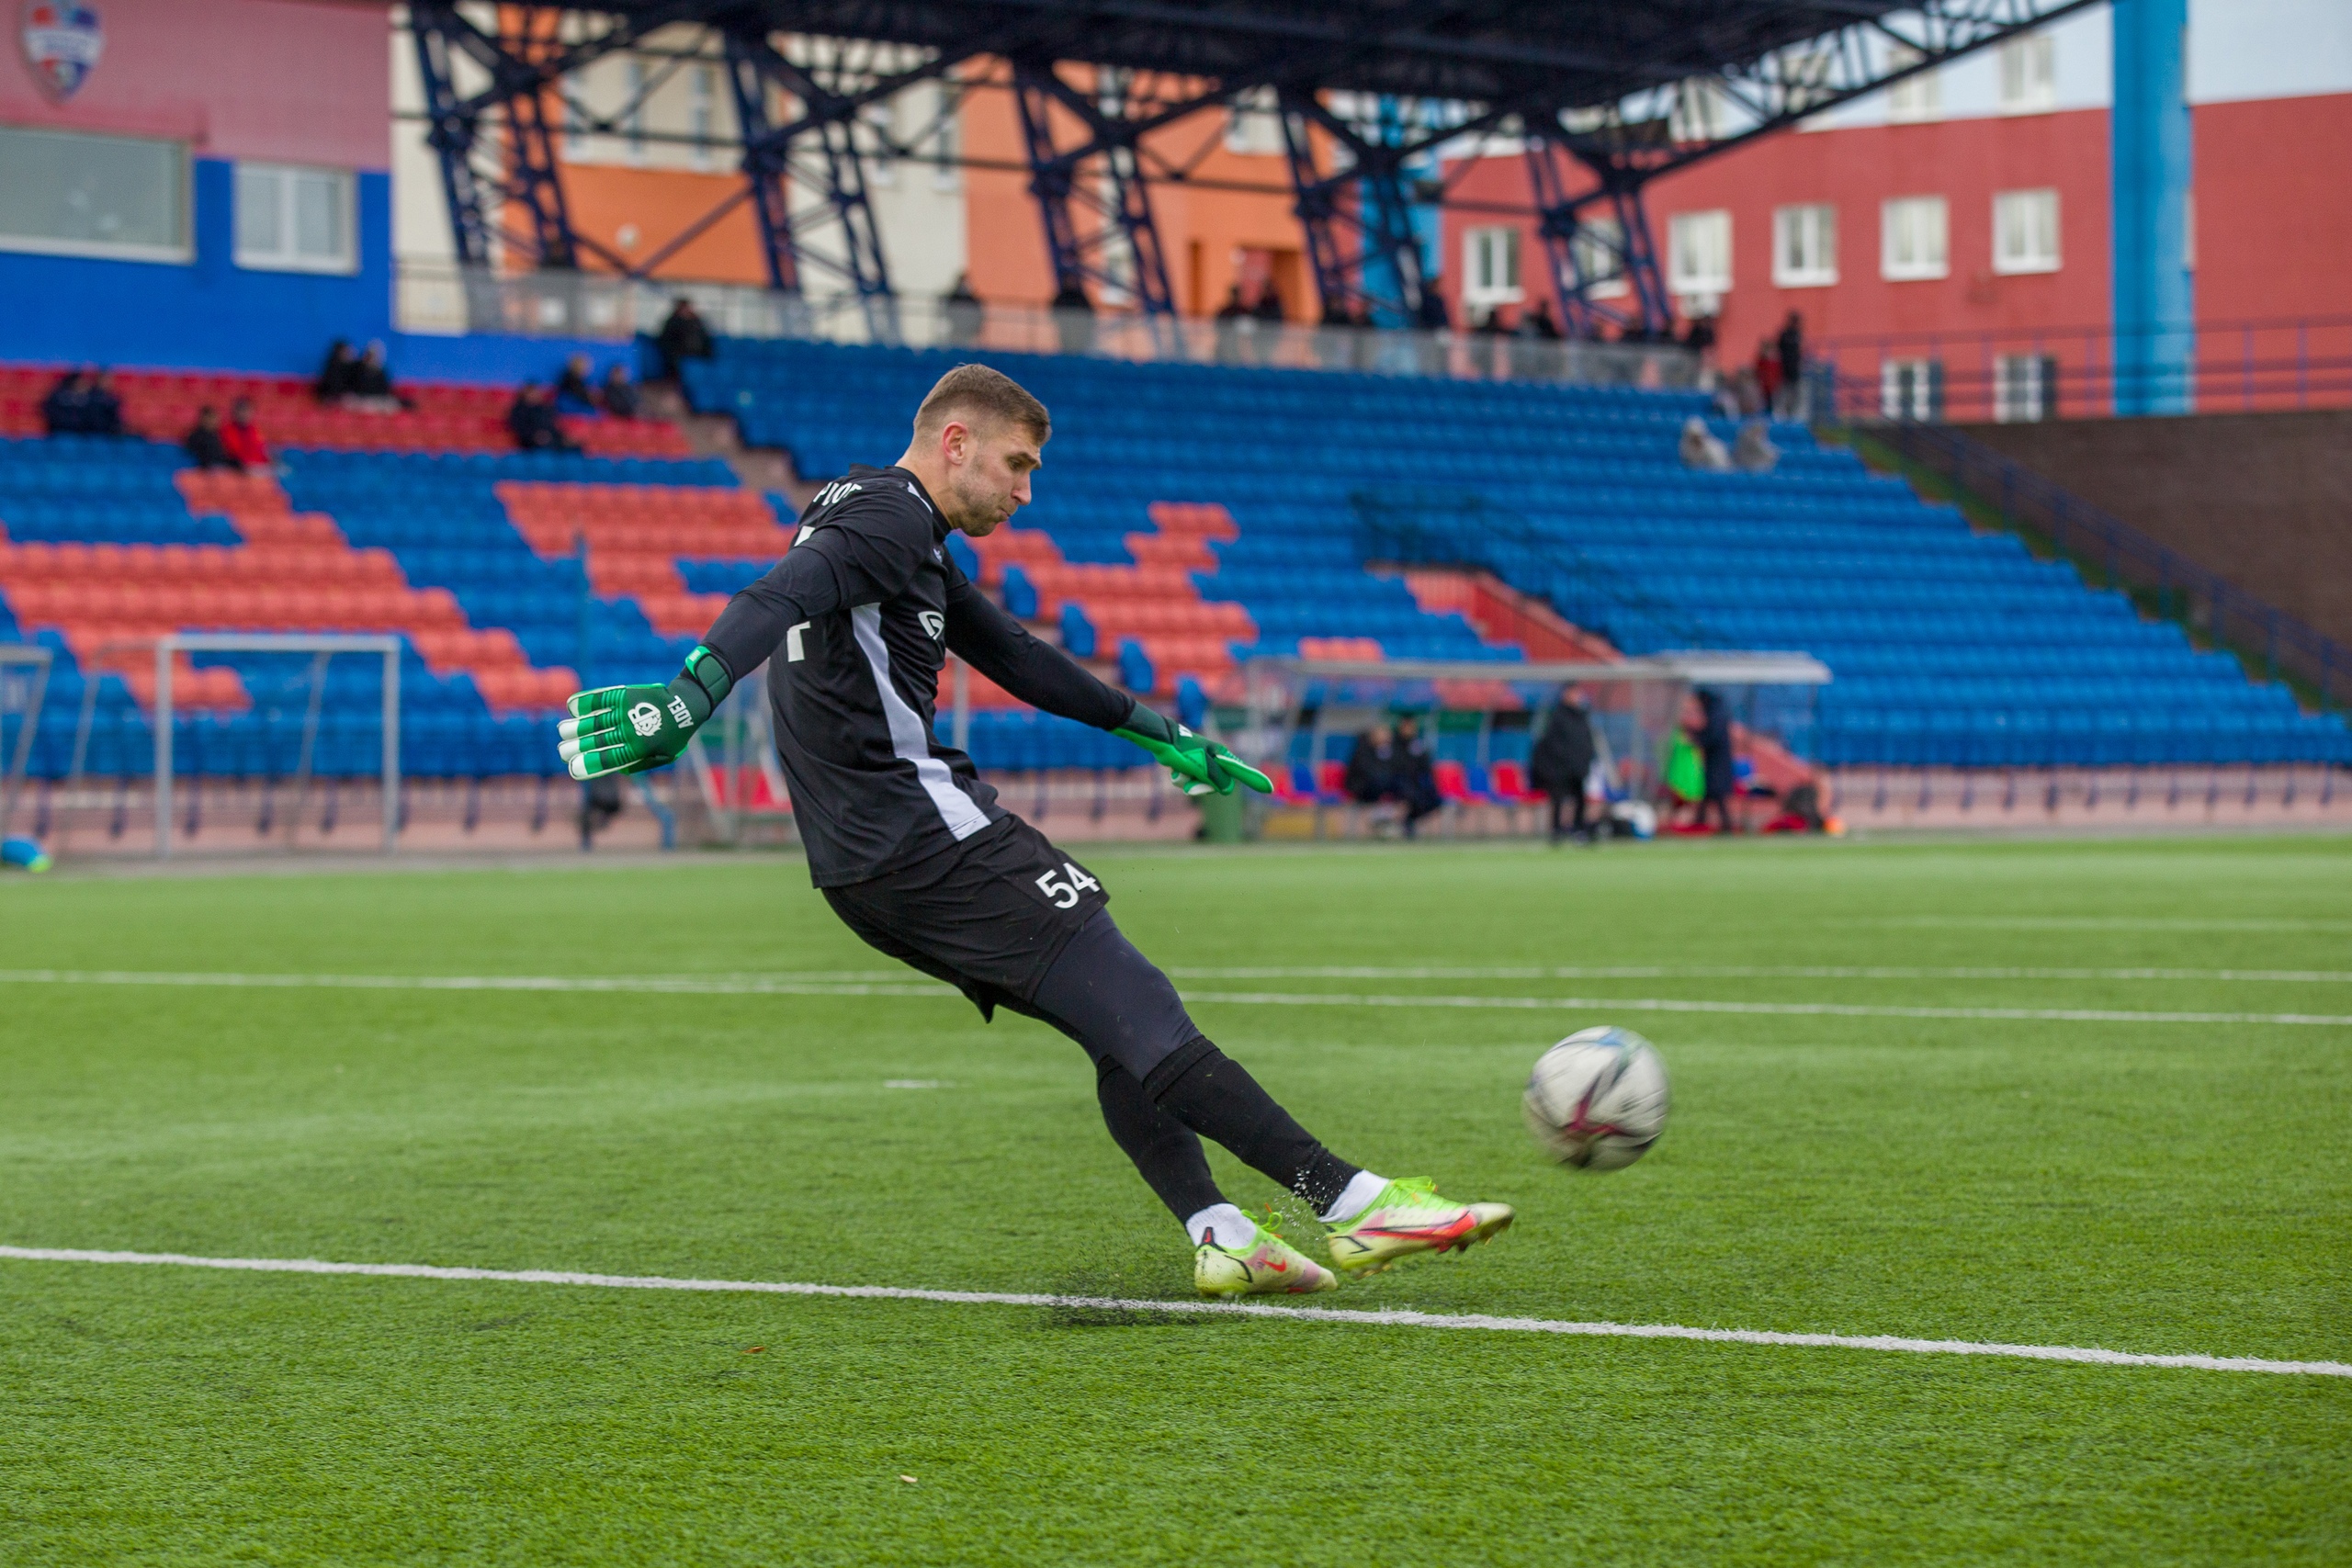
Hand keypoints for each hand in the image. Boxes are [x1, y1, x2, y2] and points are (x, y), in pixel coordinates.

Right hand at [557, 646, 730, 779]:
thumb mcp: (663, 756)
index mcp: (639, 748)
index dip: (589, 764)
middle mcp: (630, 730)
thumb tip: (616, 769)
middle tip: (562, 751)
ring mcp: (627, 711)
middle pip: (597, 741)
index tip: (572, 767)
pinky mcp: (626, 695)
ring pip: (596, 721)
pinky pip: (602, 698)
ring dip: (576, 727)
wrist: (685, 705)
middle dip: (576, 747)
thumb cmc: (674, 735)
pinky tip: (573, 706)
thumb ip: (639, 764)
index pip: (608, 759)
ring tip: (562, 731)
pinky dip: (586, 702)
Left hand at [1114, 704, 1271, 796]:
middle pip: (1217, 784)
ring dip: (1188, 782)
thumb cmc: (1185, 751)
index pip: (1242, 771)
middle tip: (1191, 788)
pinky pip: (1188, 780)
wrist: (1162, 740)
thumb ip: (1217, 779)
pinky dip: (1181, 778)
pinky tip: (1174, 770)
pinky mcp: (1189, 765)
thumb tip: (1228, 789)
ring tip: (1180, 772)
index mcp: (1222, 756)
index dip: (1254, 780)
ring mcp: (1201, 762)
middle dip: (1203, 787)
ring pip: (1200, 783)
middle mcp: (1214, 759)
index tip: (1269, 789)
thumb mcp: (1203, 767)